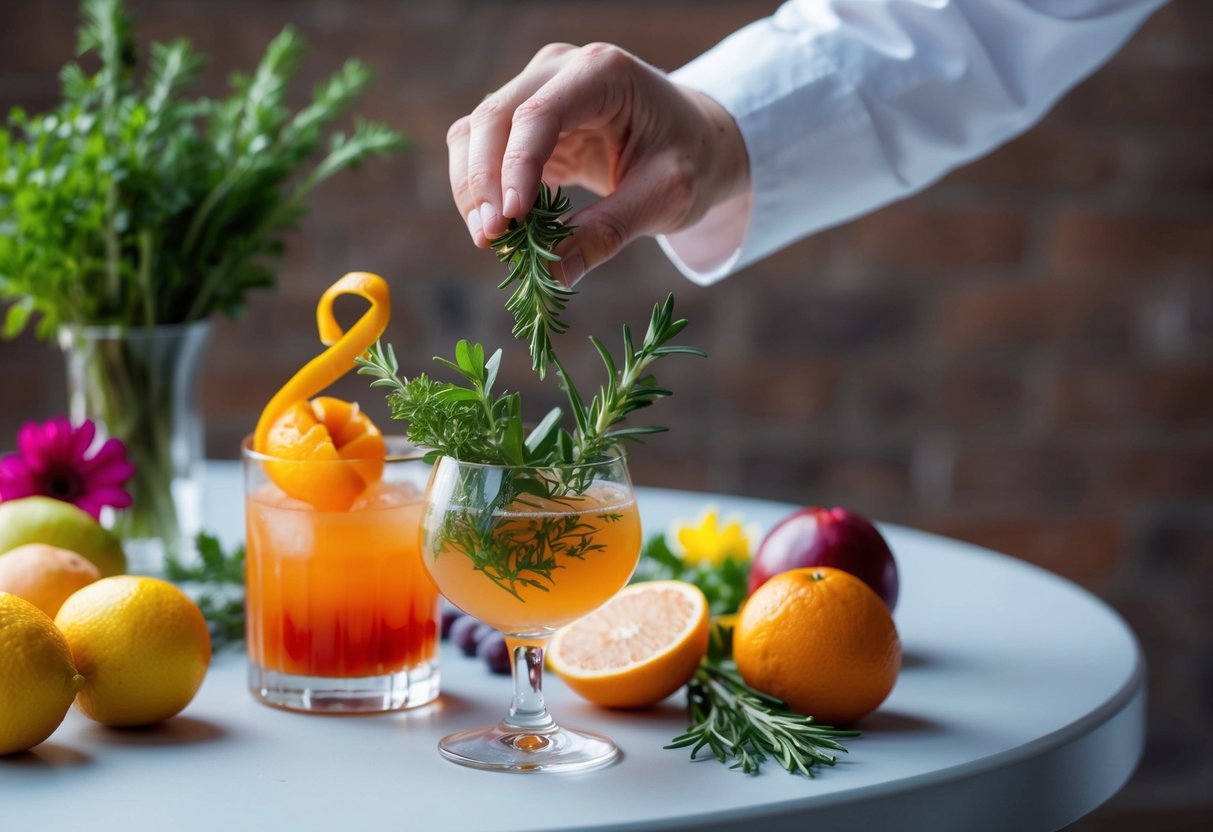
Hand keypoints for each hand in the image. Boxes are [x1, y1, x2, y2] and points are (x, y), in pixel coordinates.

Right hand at [447, 42, 748, 283]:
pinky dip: (481, 189)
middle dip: (481, 182)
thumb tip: (555, 274)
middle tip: (490, 240)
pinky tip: (499, 228)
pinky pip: (483, 150)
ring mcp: (537, 89)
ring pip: (475, 131)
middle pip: (494, 117)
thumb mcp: (665, 198)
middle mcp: (561, 69)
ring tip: (490, 239)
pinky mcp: (525, 120)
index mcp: (603, 73)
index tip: (508, 221)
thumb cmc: (691, 160)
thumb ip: (610, 232)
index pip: (538, 114)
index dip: (514, 167)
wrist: (696, 141)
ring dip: (472, 187)